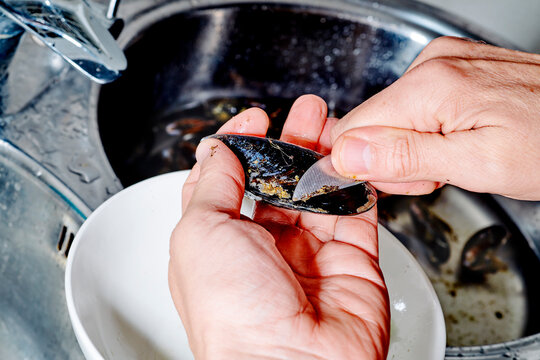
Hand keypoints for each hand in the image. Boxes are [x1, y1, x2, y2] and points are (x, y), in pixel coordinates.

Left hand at [168, 95, 389, 359]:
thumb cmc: (232, 315)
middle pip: (278, 181)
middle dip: (291, 142)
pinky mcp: (349, 262)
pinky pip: (355, 213)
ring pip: (318, 192)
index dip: (241, 145)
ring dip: (325, 156)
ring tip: (332, 124)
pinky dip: (357, 185)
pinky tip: (355, 160)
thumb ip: (213, 183)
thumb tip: (218, 150)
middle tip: (304, 113)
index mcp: (219, 242)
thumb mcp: (201, 231)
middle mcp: (263, 249)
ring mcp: (308, 255)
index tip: (254, 120)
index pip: (228, 180)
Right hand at [330, 36, 539, 199]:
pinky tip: (459, 139)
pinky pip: (414, 107)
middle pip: (371, 124)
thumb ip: (406, 157)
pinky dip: (429, 132)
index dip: (367, 164)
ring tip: (456, 157)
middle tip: (440, 171)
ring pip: (392, 119)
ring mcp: (442, 63)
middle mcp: (430, 65)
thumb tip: (348, 154)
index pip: (352, 129)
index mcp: (430, 86)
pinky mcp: (452, 69)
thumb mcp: (478, 165)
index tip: (402, 179)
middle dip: (396, 159)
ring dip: (414, 148)